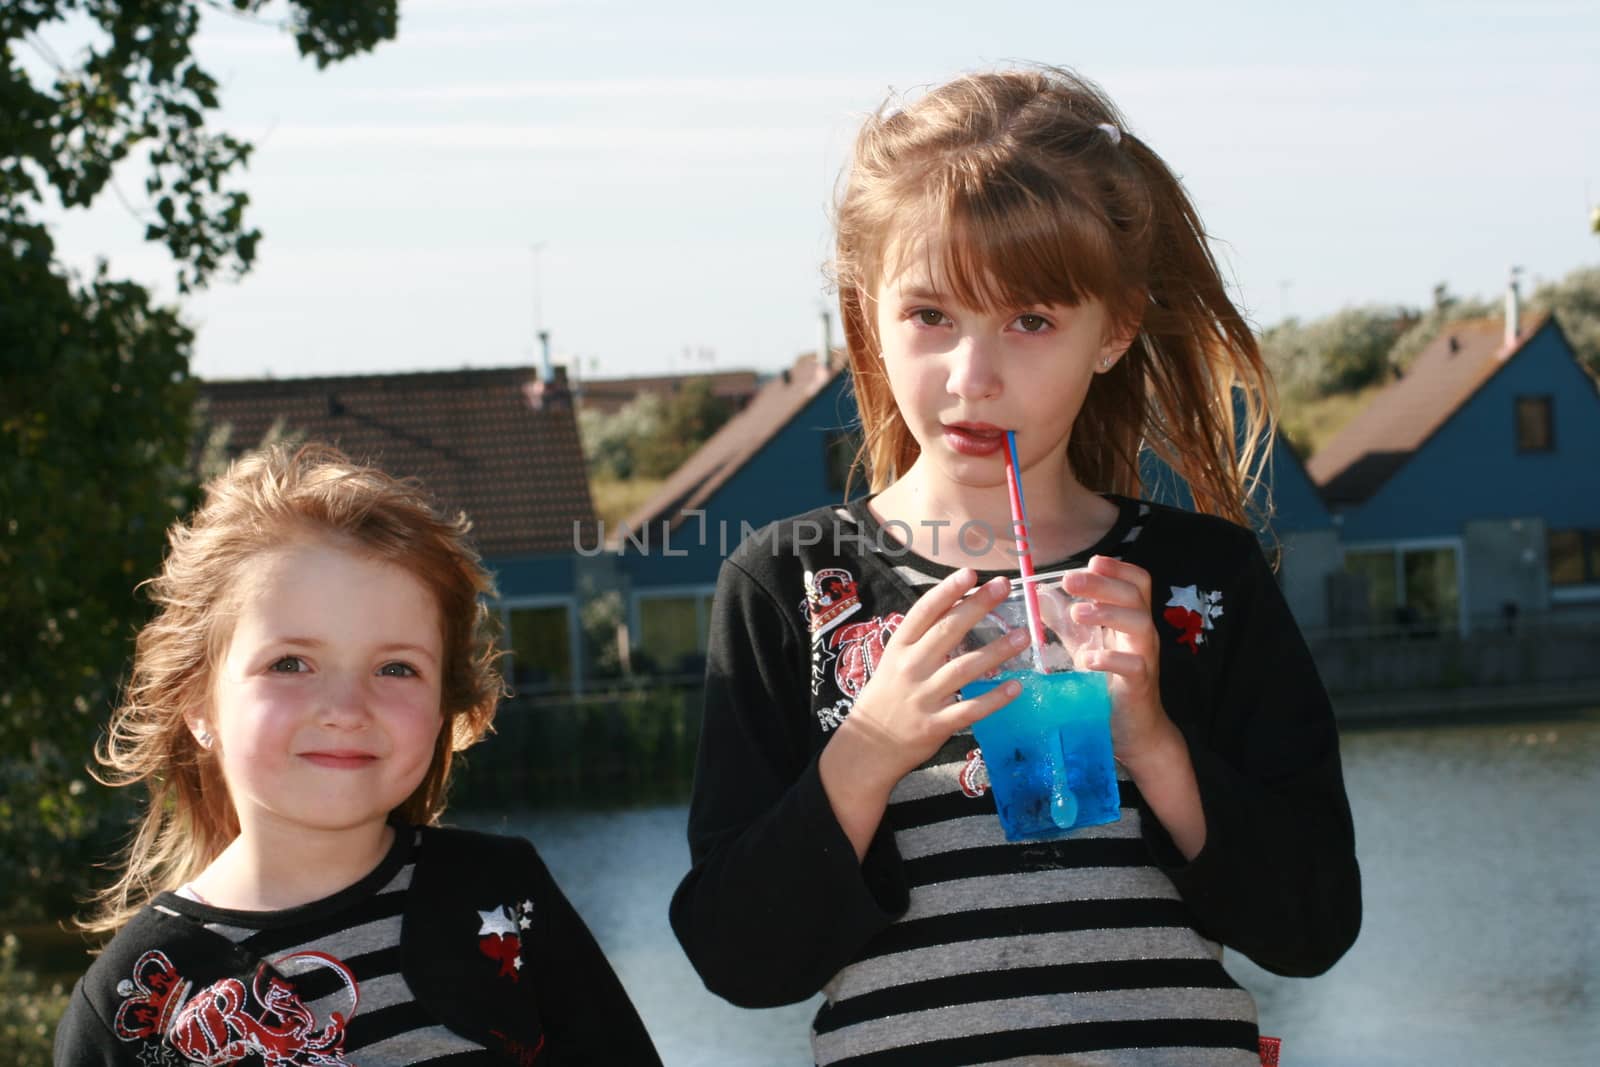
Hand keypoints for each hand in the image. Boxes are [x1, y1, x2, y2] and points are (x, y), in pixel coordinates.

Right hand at [837, 568, 1029, 788]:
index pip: (924, 613)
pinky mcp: (936, 725)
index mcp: (899, 649)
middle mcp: (911, 668)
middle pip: (947, 632)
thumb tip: (955, 609)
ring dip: (997, 651)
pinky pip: (971, 709)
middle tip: (1003, 587)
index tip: (970, 574)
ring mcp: (924, 697)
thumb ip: (920, 641)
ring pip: (965, 668)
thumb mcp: (892, 663)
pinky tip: (1016, 686)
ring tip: (1023, 636)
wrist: (867, 748)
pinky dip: (994, 698)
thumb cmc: (884, 699)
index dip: (947, 591)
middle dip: (977, 606)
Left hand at [1063, 556, 1178, 766]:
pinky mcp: (1140, 684)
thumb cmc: (1108, 681)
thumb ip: (1065, 621)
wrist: (1132, 727)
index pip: (1136, 582)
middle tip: (1070, 581)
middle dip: (1102, 584)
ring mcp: (1144, 657)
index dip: (1118, 568)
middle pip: (1134, 595)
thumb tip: (1039, 594)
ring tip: (1077, 613)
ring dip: (1107, 613)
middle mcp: (1141, 632)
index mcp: (1130, 617)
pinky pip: (1134, 666)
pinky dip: (1111, 659)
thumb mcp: (1084, 644)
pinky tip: (1087, 659)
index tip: (1092, 562)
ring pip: (1140, 624)